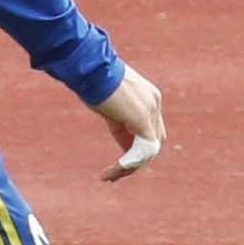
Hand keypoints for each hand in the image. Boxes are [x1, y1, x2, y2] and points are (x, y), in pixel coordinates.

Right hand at [94, 65, 166, 180]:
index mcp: (150, 98)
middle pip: (154, 142)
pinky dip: (129, 163)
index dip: (135, 149)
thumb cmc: (92, 82)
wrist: (88, 68)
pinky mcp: (141, 118)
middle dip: (137, 162)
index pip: (150, 131)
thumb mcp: (109, 105)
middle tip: (115, 175)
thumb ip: (120, 122)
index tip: (117, 161)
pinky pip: (142, 149)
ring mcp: (150, 110)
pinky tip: (114, 170)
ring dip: (130, 167)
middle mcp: (155, 103)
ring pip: (149, 150)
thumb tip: (122, 144)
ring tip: (109, 176)